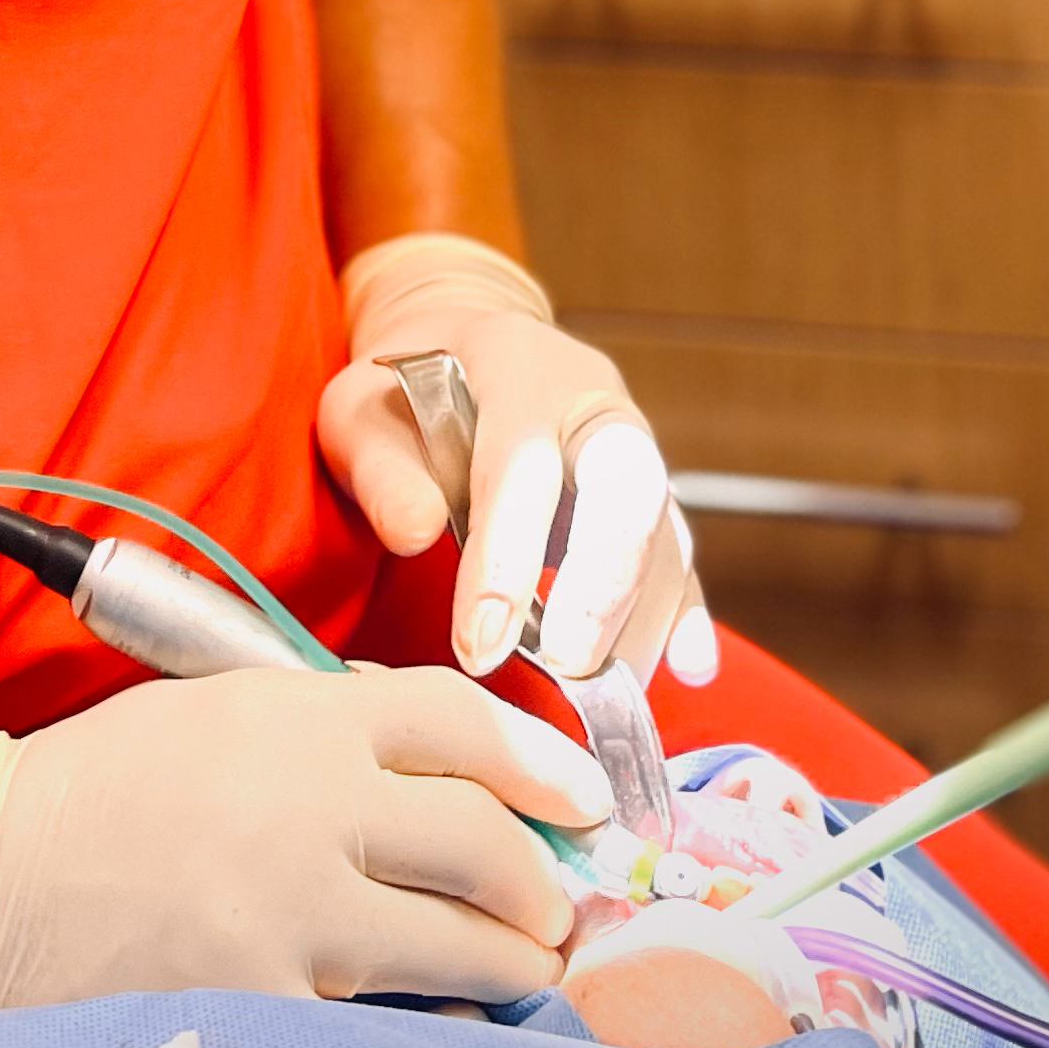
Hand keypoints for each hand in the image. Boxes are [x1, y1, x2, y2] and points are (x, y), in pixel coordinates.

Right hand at [0, 663, 608, 1012]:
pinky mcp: (265, 1005)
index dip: (541, 760)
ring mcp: (290, 912)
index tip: (582, 800)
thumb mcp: (221, 712)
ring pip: (452, 943)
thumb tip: (453, 769)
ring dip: (506, 958)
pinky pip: (388, 1023)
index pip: (457, 721)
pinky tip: (444, 1020)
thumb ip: (333, 728)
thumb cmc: (106, 789)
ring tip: (524, 964)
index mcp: (296, 715)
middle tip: (557, 905)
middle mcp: (307, 804)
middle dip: (539, 882)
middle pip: (480, 840)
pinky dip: (430, 1023)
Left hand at [315, 233, 711, 683]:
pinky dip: (682, 612)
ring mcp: (629, 445)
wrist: (450, 351)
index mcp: (515, 364)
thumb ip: (382, 470)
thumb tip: (415, 534)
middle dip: (602, 584)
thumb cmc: (398, 392)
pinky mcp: (646, 494)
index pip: (522, 462)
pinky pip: (676, 552)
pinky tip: (688, 667)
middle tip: (566, 667)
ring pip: (660, 527)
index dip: (507, 556)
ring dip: (638, 616)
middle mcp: (591, 399)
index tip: (480, 646)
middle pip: (626, 485)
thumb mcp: (359, 411)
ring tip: (607, 696)